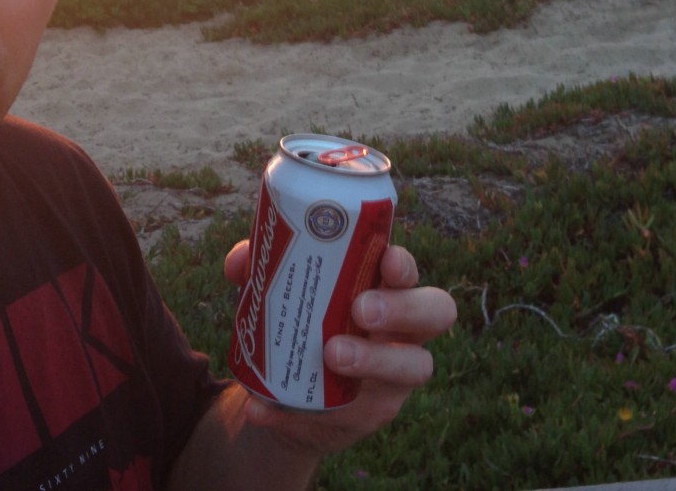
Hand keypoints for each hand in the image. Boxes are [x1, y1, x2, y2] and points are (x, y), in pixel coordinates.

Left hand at [222, 240, 455, 456]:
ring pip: (414, 368)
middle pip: (435, 313)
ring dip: (373, 360)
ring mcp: (393, 377)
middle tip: (361, 308)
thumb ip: (260, 269)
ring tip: (331, 355)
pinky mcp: (367, 416)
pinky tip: (261, 408)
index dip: (405, 264)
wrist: (286, 393)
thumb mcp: (278, 293)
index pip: (410, 272)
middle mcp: (402, 330)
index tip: (386, 259)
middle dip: (403, 307)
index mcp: (385, 289)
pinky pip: (345, 417)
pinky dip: (296, 413)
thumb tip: (240, 261)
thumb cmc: (297, 323)